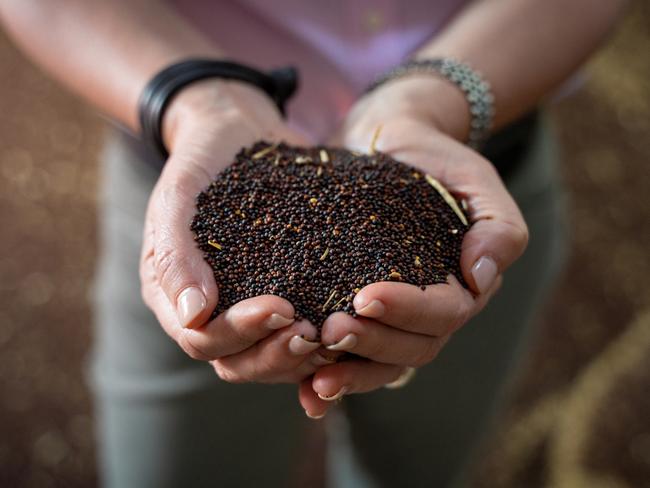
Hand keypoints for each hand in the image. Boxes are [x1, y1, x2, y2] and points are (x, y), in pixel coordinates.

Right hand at [139, 80, 324, 383]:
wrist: (237, 132)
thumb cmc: (201, 161)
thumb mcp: (177, 196)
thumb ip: (175, 254)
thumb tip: (194, 317)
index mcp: (176, 298)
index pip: (203, 340)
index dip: (240, 334)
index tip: (280, 308)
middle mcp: (213, 313)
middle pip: (239, 362)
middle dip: (276, 354)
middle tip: (312, 333)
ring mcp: (250, 305)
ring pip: (272, 356)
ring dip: (303, 355)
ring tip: (336, 334)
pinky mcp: (288, 293)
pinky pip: (301, 327)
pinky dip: (323, 336)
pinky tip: (353, 325)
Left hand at [299, 77, 527, 417]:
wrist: (385, 144)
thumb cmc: (432, 158)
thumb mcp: (473, 177)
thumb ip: (497, 224)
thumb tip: (482, 276)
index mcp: (462, 285)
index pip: (444, 313)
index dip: (409, 312)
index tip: (366, 297)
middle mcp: (429, 311)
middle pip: (411, 348)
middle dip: (371, 344)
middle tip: (329, 331)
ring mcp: (394, 316)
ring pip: (381, 363)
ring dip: (349, 372)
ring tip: (314, 372)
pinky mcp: (356, 312)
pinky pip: (350, 355)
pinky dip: (331, 374)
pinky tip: (304, 390)